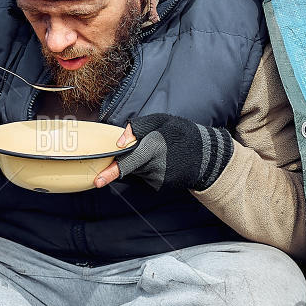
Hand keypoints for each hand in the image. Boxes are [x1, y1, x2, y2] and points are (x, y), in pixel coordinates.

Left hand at [95, 113, 232, 191]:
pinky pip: (145, 177)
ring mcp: (158, 178)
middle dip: (121, 165)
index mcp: (153, 147)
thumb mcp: (161, 120)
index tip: (98, 181)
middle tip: (115, 170)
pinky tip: (161, 162)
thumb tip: (119, 142)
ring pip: (136, 171)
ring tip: (157, 153)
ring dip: (138, 163)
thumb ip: (138, 127)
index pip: (128, 162)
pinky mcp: (161, 185)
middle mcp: (155, 166)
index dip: (112, 171)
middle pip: (129, 167)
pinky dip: (147, 170)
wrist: (207, 156)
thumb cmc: (181, 134)